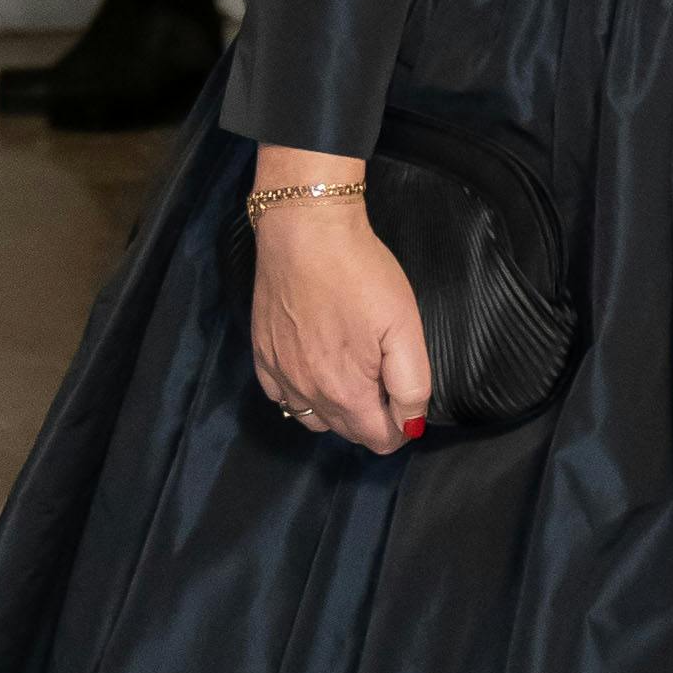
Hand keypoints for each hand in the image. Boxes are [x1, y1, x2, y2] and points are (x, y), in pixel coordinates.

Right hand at [249, 182, 433, 450]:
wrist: (305, 232)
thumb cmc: (361, 274)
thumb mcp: (404, 327)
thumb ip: (411, 385)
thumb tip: (410, 426)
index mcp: (346, 393)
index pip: (378, 441)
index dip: (400, 428)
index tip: (406, 401)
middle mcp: (308, 394)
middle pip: (347, 432)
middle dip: (372, 419)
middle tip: (385, 380)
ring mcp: (280, 375)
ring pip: (313, 419)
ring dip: (337, 411)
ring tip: (353, 377)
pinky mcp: (262, 355)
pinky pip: (281, 397)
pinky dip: (301, 395)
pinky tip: (315, 370)